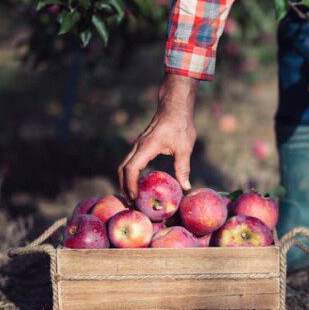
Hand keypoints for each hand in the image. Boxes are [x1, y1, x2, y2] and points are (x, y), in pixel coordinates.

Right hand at [118, 74, 197, 200]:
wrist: (174, 107)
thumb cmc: (180, 125)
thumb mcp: (184, 148)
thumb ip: (183, 168)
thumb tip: (185, 187)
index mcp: (146, 147)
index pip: (131, 169)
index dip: (130, 185)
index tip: (135, 198)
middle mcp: (138, 147)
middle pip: (122, 169)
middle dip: (124, 186)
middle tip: (132, 202)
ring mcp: (138, 145)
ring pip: (124, 165)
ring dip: (125, 180)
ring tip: (133, 196)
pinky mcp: (141, 145)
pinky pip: (130, 161)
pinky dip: (130, 174)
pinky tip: (138, 183)